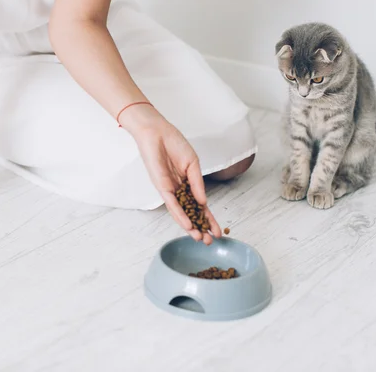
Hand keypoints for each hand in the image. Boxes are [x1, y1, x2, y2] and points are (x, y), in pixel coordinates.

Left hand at [121, 105, 221, 243]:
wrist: (157, 132)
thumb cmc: (174, 144)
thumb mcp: (193, 164)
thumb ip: (198, 184)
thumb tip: (204, 203)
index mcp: (187, 184)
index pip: (200, 206)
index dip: (209, 219)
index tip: (218, 231)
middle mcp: (178, 190)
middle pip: (191, 214)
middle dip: (200, 228)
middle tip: (210, 242)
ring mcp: (169, 190)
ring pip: (180, 213)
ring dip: (190, 227)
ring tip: (199, 239)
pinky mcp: (161, 187)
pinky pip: (171, 203)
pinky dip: (179, 215)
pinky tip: (187, 225)